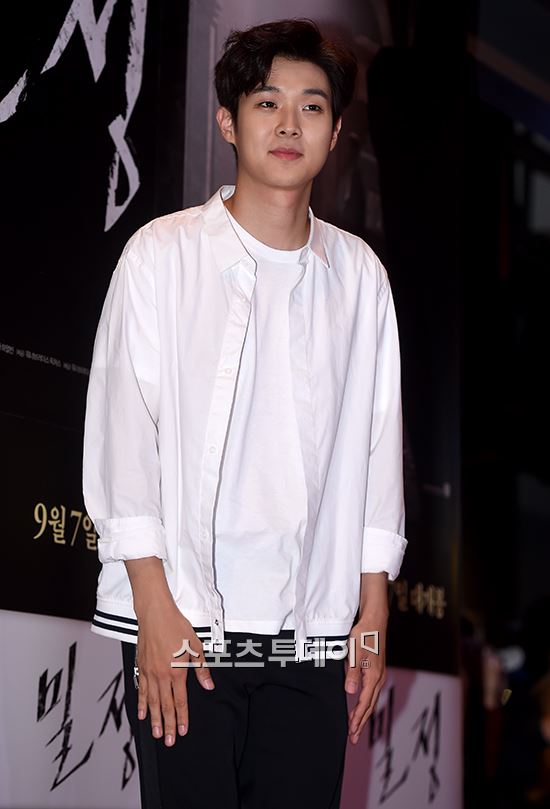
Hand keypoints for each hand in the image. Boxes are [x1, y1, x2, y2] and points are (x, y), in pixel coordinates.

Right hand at [134, 600, 214, 745]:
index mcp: (177, 672)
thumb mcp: (195, 646)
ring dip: (154, 719)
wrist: (155, 614)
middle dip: (167, 725)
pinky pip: (141, 689)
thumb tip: (208, 685)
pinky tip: (142, 712)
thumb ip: (201, 668)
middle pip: (165, 706)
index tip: (182, 732)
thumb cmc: (176, 627)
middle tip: (167, 741)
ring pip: (152, 701)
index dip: (182, 718)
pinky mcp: (141, 666)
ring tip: (155, 733)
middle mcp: (161, 676)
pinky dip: (142, 703)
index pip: (180, 701)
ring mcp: (149, 672)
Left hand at [344, 614, 386, 744]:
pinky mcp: (376, 670)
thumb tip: (350, 692)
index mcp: (373, 676)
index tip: (351, 732)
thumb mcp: (355, 651)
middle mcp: (378, 677)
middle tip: (353, 738)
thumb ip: (353, 672)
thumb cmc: (364, 633)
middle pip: (369, 705)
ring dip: (363, 714)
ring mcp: (379, 674)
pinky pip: (371, 692)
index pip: (364, 703)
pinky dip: (366, 703)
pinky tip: (361, 706)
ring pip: (371, 700)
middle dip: (361, 722)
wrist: (375, 619)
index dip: (357, 718)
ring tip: (355, 727)